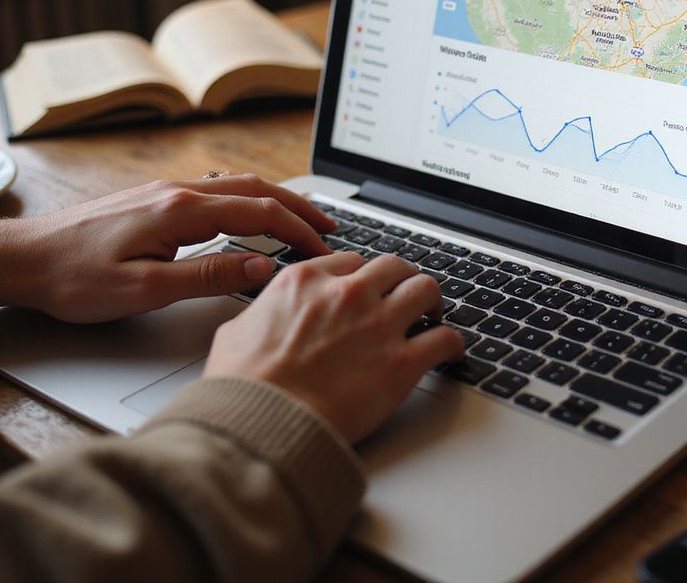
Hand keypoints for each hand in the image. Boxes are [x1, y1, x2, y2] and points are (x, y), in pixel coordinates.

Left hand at [0, 175, 334, 321]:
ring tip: (301, 220)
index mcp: (181, 211)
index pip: (259, 214)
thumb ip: (207, 276)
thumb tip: (261, 268)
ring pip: (238, 186)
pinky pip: (217, 191)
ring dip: (275, 201)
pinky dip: (249, 202)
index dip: (298, 230)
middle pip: (257, 189)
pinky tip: (251, 218)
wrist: (20, 259)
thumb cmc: (73, 279)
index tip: (324, 249)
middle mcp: (178, 191)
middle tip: (330, 227)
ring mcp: (166, 191)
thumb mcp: (142, 290)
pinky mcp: (155, 199)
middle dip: (298, 206)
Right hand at [204, 252, 464, 443]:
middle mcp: (347, 294)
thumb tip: (258, 320)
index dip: (362, 278)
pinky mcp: (400, 363)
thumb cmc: (243, 386)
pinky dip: (451, 343)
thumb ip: (258, 315)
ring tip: (432, 315)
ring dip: (431, 301)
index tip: (367, 291)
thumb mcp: (235, 332)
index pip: (351, 262)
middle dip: (402, 279)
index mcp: (307, 281)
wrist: (260, 423)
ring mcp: (377, 325)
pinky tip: (450, 351)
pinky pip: (443, 339)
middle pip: (394, 266)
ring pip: (425, 289)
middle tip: (405, 295)